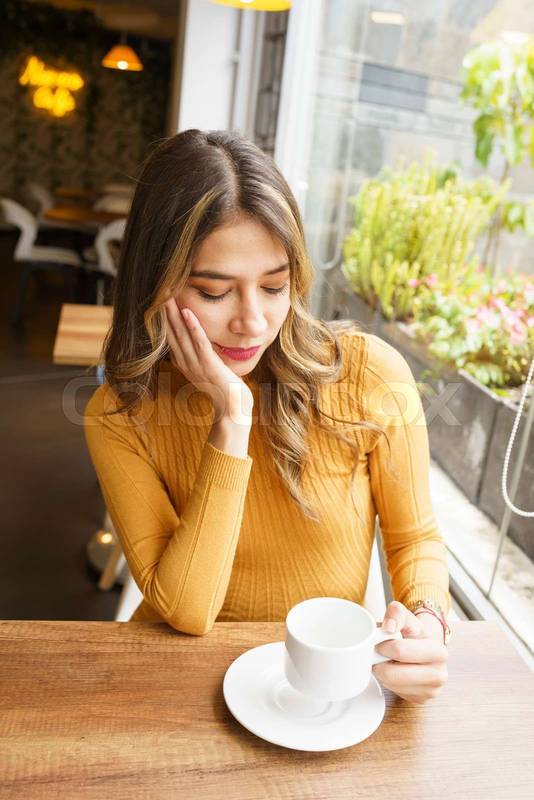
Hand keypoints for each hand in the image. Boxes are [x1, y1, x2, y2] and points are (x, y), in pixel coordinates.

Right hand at [165, 297, 253, 422]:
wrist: (233, 410)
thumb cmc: (225, 390)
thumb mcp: (209, 371)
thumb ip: (203, 357)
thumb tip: (202, 343)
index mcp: (185, 364)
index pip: (171, 339)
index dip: (165, 321)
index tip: (161, 303)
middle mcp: (187, 364)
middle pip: (173, 335)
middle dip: (166, 314)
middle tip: (159, 294)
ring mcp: (197, 365)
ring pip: (183, 336)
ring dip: (175, 316)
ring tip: (168, 298)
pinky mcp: (210, 365)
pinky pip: (200, 343)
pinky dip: (193, 327)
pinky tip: (188, 313)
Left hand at [372, 600, 447, 704]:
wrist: (425, 646)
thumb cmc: (413, 632)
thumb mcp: (406, 617)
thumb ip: (396, 613)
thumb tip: (388, 627)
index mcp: (438, 651)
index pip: (399, 651)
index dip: (383, 646)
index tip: (380, 642)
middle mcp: (440, 674)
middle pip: (393, 674)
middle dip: (380, 662)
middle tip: (379, 654)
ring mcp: (432, 690)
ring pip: (392, 685)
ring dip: (383, 673)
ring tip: (387, 661)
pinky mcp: (423, 700)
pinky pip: (396, 694)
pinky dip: (389, 683)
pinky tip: (394, 672)